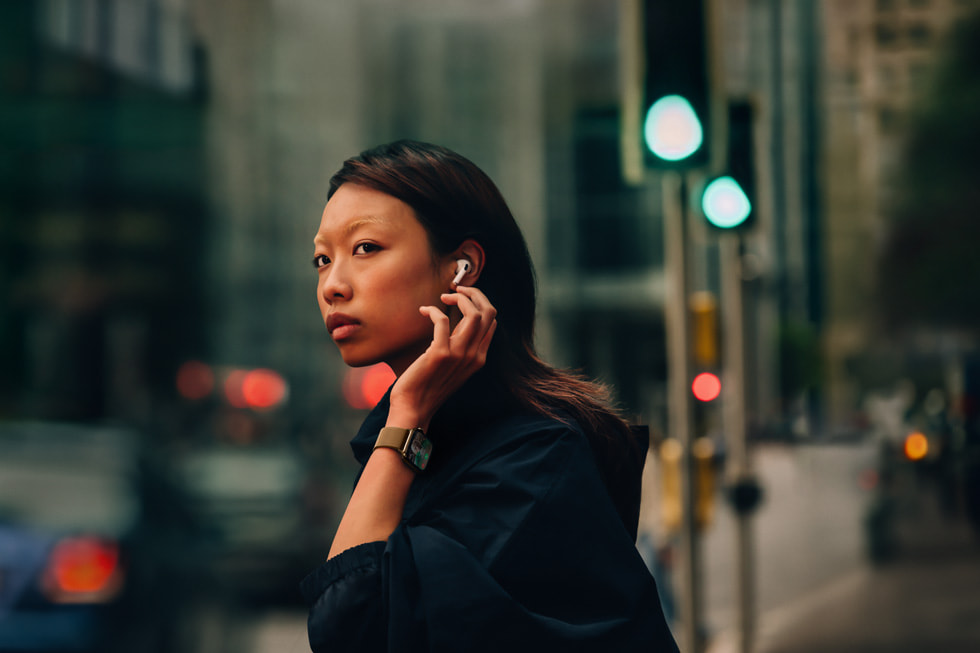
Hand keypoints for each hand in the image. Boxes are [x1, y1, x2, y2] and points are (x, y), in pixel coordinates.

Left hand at [387, 285, 496, 429]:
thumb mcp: (453, 366)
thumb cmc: (428, 385)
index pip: (492, 320)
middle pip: (488, 312)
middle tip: (457, 289)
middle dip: (474, 293)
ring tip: (444, 296)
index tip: (463, 296)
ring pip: (473, 313)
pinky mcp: (440, 354)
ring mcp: (459, 355)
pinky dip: (433, 311)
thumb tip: (459, 324)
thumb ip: (460, 347)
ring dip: (459, 297)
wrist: (414, 408)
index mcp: (478, 357)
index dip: (479, 302)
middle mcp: (473, 355)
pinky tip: (424, 311)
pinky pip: (443, 321)